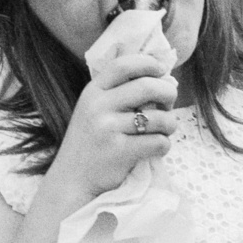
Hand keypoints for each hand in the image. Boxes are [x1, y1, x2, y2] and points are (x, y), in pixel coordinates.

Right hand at [44, 54, 178, 201]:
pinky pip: (158, 142)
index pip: (124, 65)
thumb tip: (161, 74)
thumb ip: (118, 91)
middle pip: (147, 86)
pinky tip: (156, 148)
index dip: (148, 63)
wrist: (72, 179)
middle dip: (168, 94)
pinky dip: (164, 145)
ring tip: (164, 130)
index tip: (162, 70)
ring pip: (159, 118)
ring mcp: (107, 129)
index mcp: (93, 91)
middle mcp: (98, 106)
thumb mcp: (94, 108)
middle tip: (169, 104)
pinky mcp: (119, 152)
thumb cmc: (91, 141)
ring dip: (170, 124)